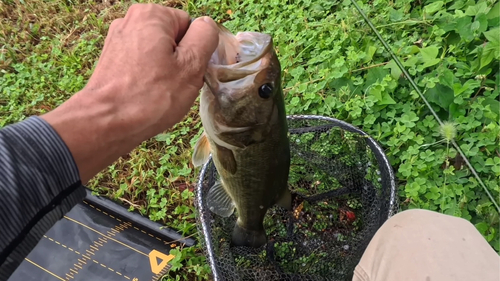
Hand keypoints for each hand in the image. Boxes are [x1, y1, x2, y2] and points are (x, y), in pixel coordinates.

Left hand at [41, 4, 218, 181]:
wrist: (106, 123)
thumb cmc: (151, 96)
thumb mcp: (191, 66)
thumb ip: (205, 37)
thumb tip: (206, 26)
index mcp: (152, 15)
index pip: (191, 26)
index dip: (195, 52)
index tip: (188, 74)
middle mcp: (131, 20)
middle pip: (173, 38)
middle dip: (180, 61)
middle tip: (176, 86)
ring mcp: (117, 39)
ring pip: (158, 53)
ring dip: (165, 71)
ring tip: (160, 93)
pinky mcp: (110, 58)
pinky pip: (141, 63)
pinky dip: (147, 77)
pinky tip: (146, 95)